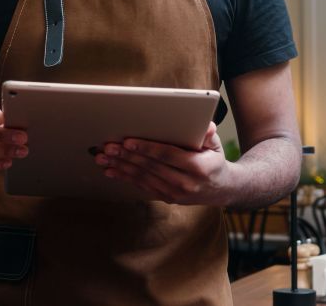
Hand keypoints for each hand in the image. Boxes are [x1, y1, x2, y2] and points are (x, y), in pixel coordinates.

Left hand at [94, 122, 233, 205]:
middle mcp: (185, 183)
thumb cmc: (214, 160)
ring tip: (104, 159)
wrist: (221, 189)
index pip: (167, 155)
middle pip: (150, 167)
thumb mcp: (216, 144)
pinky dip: (126, 178)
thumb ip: (208, 134)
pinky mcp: (167, 198)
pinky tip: (112, 171)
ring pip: (143, 178)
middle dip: (127, 156)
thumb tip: (205, 125)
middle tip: (108, 147)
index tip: (128, 141)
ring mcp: (175, 193)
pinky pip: (143, 186)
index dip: (146, 148)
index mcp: (198, 167)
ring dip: (121, 167)